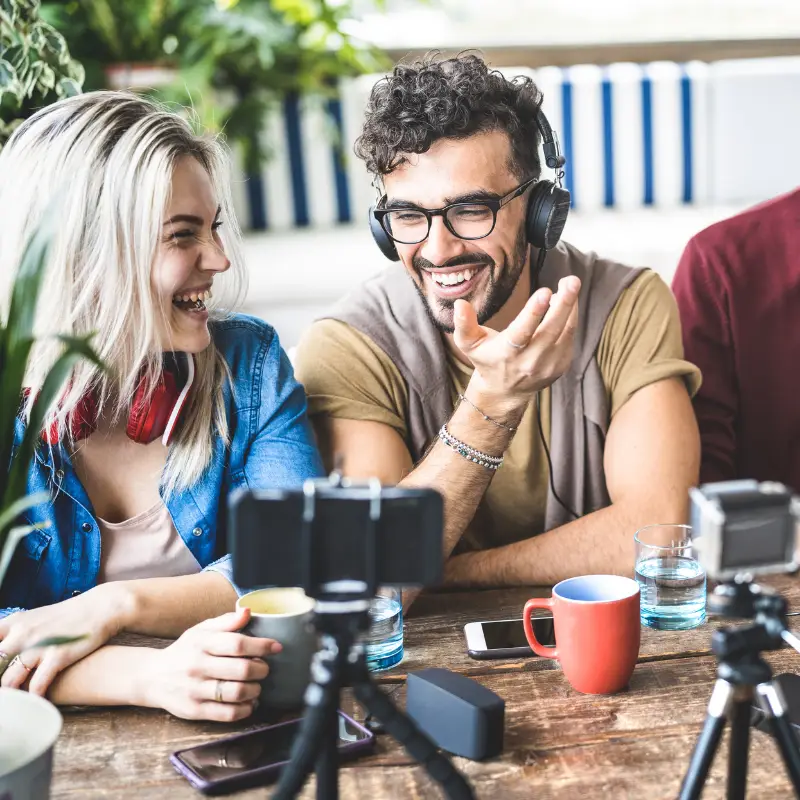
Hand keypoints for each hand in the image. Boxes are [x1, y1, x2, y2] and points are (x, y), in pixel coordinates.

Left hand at [0, 583, 132, 693]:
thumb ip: (12, 635)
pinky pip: (37, 684)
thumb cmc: (66, 617)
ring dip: (9, 696)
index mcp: (13, 623)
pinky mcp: (58, 655)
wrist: (100, 607)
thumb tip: (2, 655)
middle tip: (4, 696)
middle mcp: (22, 633)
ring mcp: (39, 645)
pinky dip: (34, 697)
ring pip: (9, 680)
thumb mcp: (33, 619)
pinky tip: (36, 703)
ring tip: (12, 706)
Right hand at [138, 607, 279, 721]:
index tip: (276, 647)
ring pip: (236, 693)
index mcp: (202, 643)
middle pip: (241, 669)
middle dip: (262, 669)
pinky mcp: (194, 710)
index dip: (261, 645)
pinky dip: (245, 709)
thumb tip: (248, 611)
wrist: (151, 677)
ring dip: (255, 689)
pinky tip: (249, 702)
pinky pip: (227, 714)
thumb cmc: (184, 651)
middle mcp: (198, 666)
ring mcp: (195, 690)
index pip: (237, 643)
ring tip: (256, 685)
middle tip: (264, 668)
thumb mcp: (201, 631)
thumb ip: (226, 621)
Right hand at [454, 276, 580, 413]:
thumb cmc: (487, 359)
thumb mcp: (469, 344)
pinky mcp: (561, 364)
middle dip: (564, 304)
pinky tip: (566, 302)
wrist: (505, 390)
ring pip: (565, 331)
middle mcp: (530, 361)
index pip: (522, 333)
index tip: (544, 292)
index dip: (533, 313)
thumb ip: (463, 324)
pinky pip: (570, 336)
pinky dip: (571, 317)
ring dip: (570, 306)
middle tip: (571, 281)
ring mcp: (548, 364)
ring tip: (570, 284)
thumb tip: (460, 304)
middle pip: (551, 330)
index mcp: (506, 354)